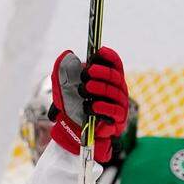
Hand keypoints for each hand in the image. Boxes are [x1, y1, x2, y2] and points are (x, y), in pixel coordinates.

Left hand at [48, 46, 129, 162]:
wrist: (74, 130)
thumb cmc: (73, 105)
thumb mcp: (64, 87)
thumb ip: (63, 70)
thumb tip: (67, 54)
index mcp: (108, 79)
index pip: (115, 63)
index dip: (109, 56)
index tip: (99, 52)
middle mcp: (117, 89)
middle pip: (115, 76)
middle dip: (101, 72)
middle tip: (87, 73)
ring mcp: (119, 104)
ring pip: (115, 92)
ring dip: (100, 88)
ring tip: (85, 88)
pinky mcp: (118, 119)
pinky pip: (114, 111)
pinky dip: (102, 107)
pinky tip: (91, 106)